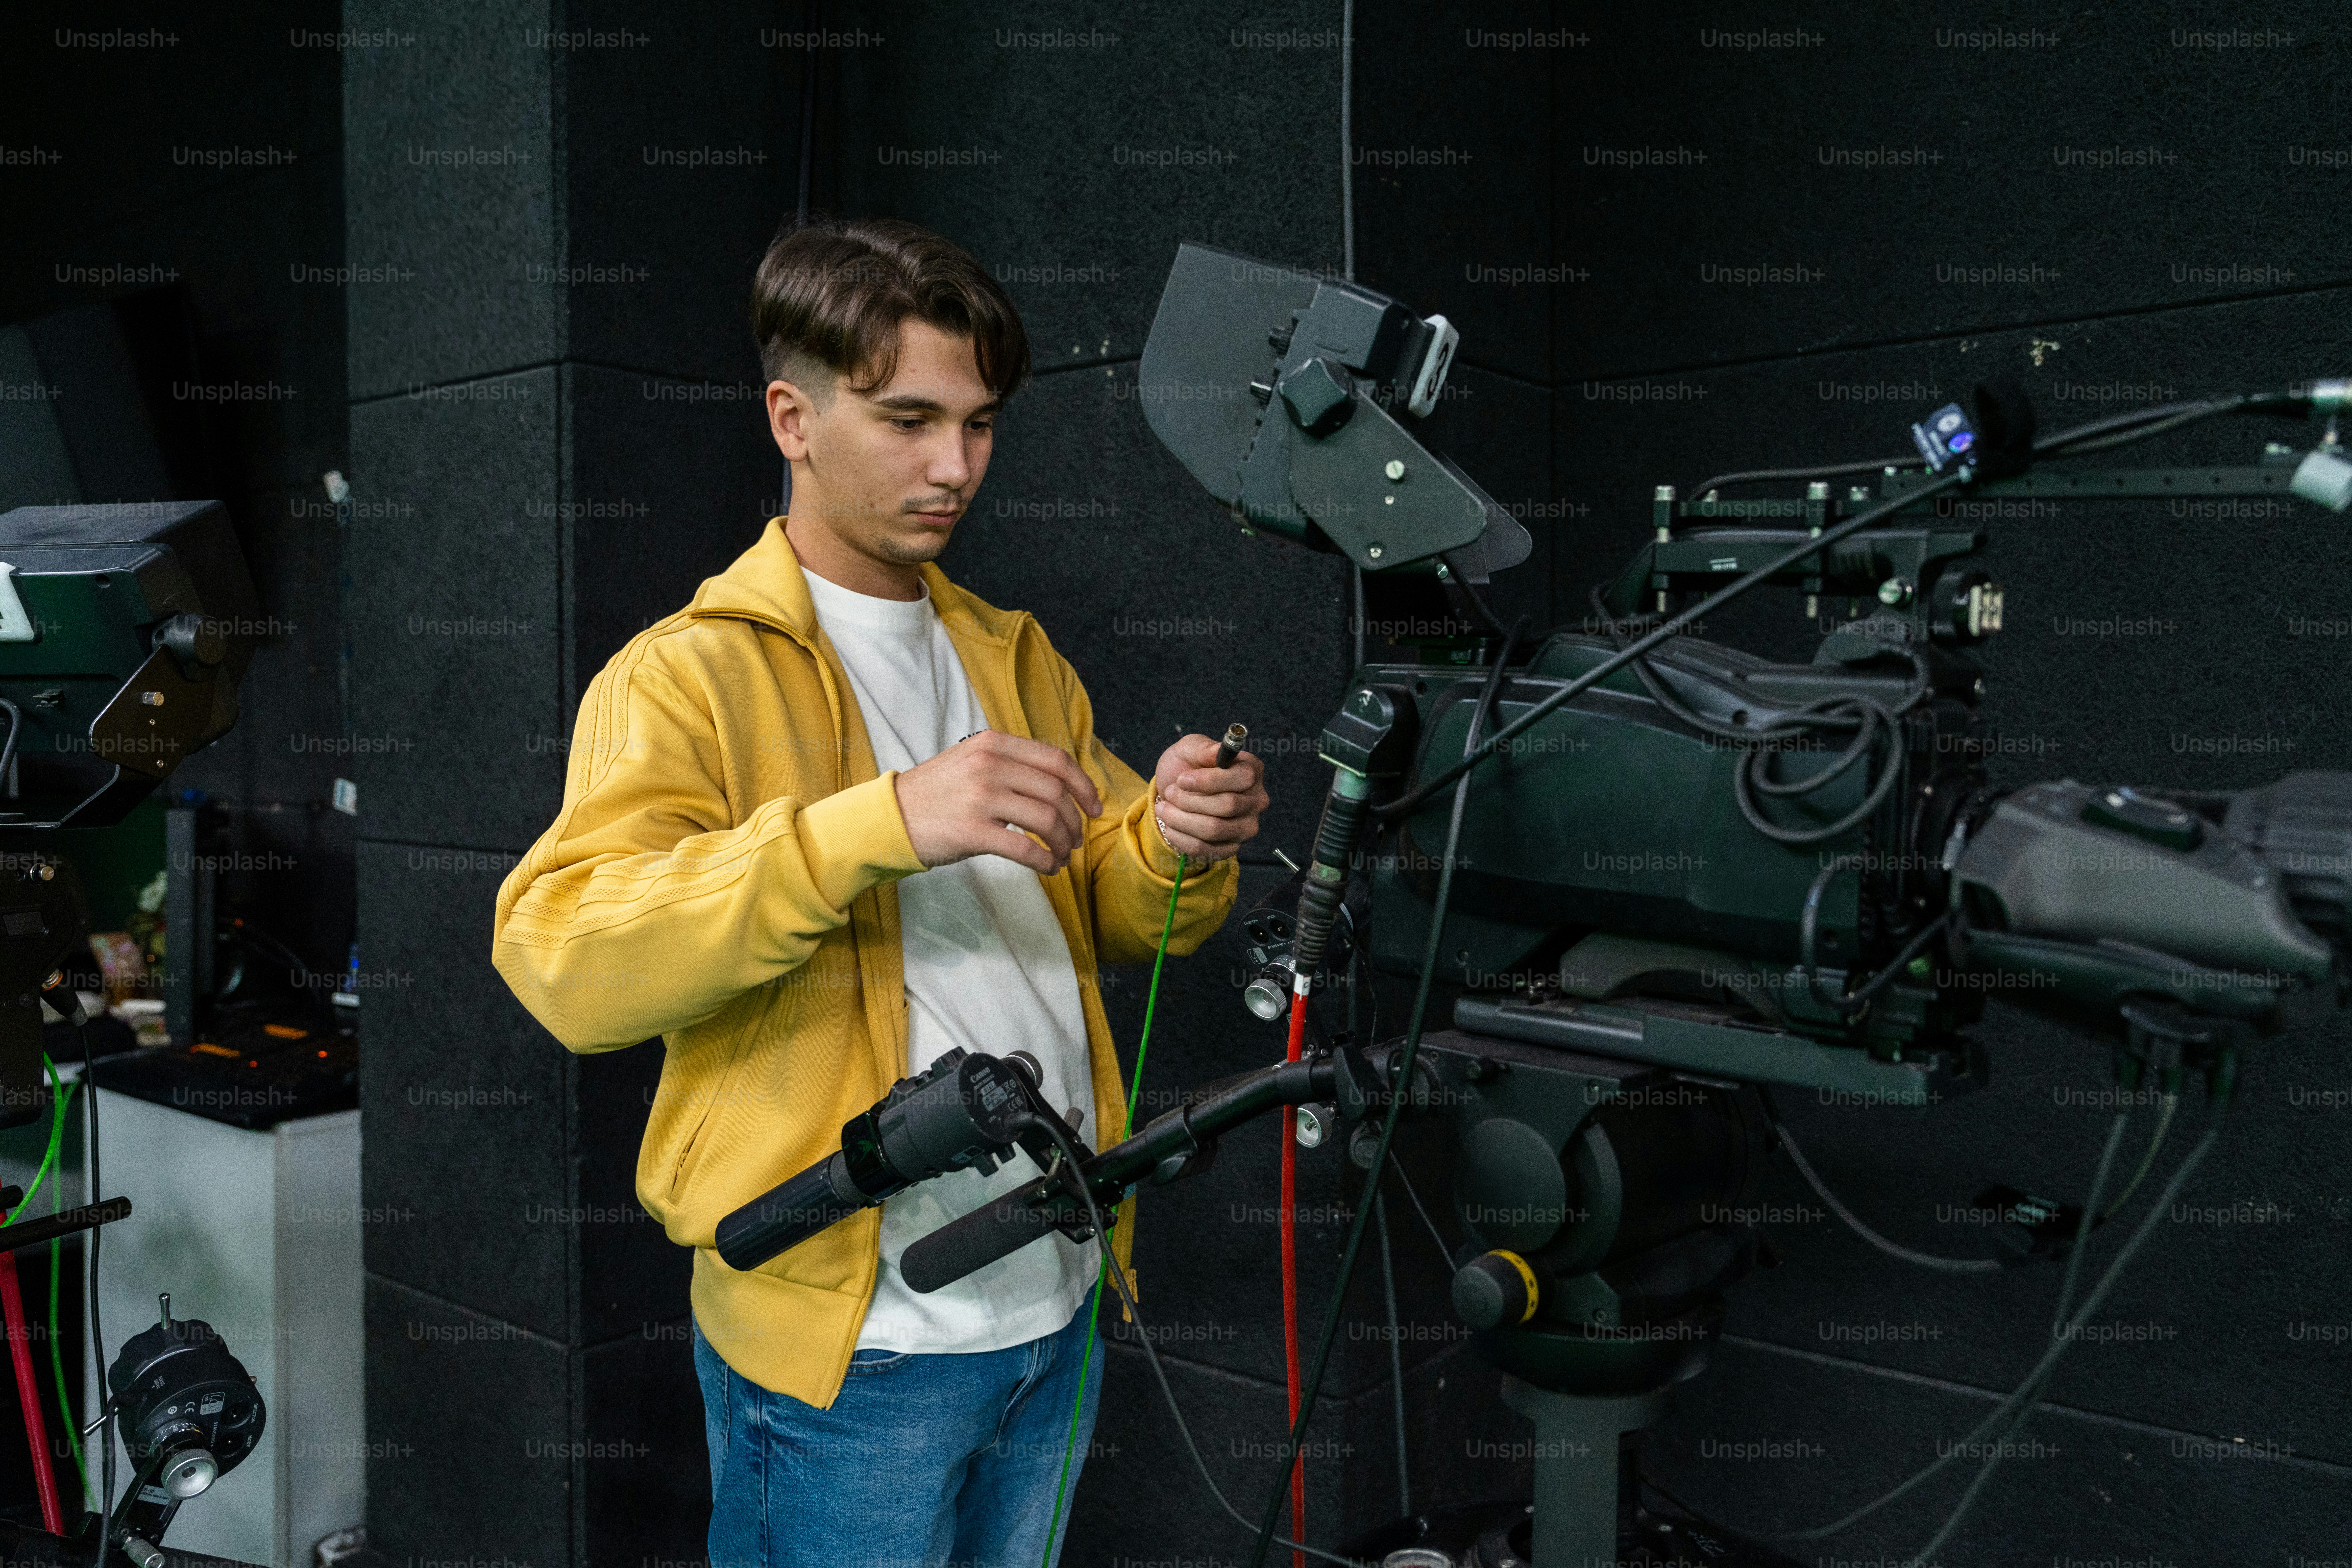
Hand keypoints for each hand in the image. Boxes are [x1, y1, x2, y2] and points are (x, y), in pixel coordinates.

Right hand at [892, 731, 1102, 874]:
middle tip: (1074, 839)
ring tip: (1061, 855)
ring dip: (1062, 842)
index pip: (1056, 760)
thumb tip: (1060, 783)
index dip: (1083, 785)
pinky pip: (1024, 849)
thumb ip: (1011, 763)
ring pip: (1045, 820)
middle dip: (1074, 821)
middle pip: (1055, 793)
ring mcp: (980, 798)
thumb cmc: (937, 793)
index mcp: (993, 744)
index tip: (1093, 807)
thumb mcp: (972, 760)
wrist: (890, 816)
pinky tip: (1047, 868)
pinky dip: (1044, 861)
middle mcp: (988, 765)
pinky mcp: (972, 832)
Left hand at [1150, 734, 1268, 862]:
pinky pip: (1205, 849)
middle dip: (1189, 800)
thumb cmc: (1187, 767)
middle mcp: (1256, 800)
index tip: (1182, 779)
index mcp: (1252, 770)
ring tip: (1164, 808)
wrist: (1176, 793)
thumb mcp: (1189, 749)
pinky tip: (1170, 826)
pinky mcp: (1231, 847)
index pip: (1243, 777)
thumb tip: (1218, 752)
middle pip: (1228, 805)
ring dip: (1180, 819)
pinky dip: (1181, 838)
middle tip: (1170, 792)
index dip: (1209, 780)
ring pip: (1214, 829)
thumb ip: (1203, 748)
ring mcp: (1246, 827)